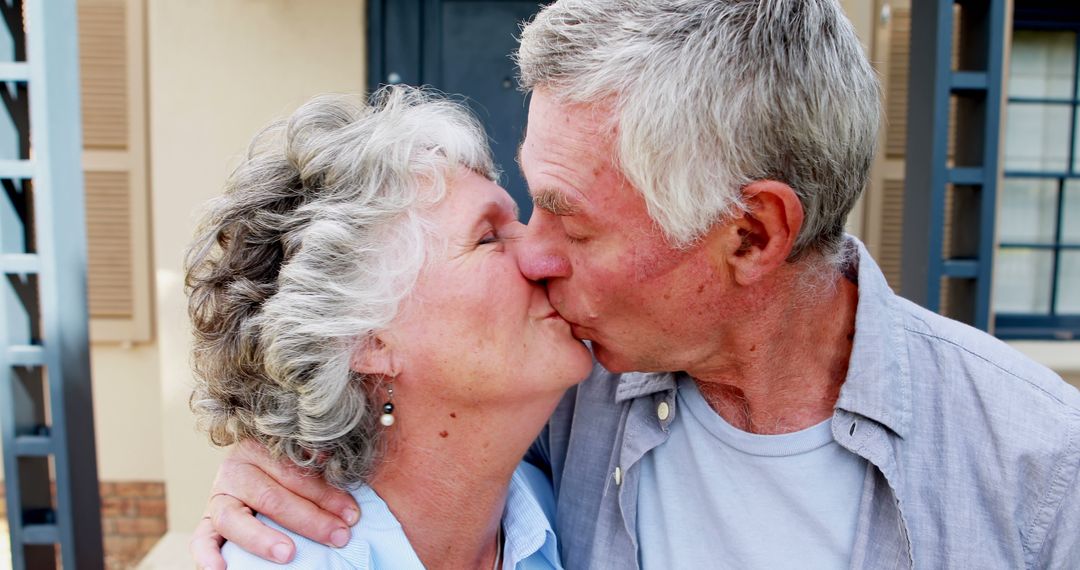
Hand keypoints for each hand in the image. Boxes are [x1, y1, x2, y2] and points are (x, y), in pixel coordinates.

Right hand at [189, 439, 359, 568]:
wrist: (251, 476)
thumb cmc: (289, 475)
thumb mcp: (301, 464)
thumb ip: (317, 468)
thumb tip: (341, 466)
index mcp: (261, 448)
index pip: (295, 473)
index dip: (326, 494)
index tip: (352, 514)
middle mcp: (236, 470)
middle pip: (272, 497)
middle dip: (310, 519)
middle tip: (338, 536)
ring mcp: (217, 498)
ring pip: (236, 519)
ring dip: (263, 539)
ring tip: (288, 554)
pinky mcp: (206, 523)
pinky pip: (201, 539)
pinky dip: (207, 556)